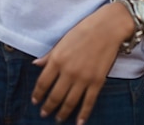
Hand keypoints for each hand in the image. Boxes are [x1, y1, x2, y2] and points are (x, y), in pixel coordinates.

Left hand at [31, 3, 130, 123]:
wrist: (107, 28)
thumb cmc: (84, 30)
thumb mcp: (62, 40)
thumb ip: (49, 55)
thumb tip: (35, 64)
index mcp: (57, 59)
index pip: (43, 83)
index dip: (38, 94)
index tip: (35, 101)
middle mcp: (68, 71)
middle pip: (55, 96)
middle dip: (48, 107)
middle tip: (44, 114)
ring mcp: (83, 78)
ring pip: (70, 102)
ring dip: (62, 113)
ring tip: (58, 118)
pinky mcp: (97, 82)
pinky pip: (88, 102)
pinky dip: (83, 114)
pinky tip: (79, 122)